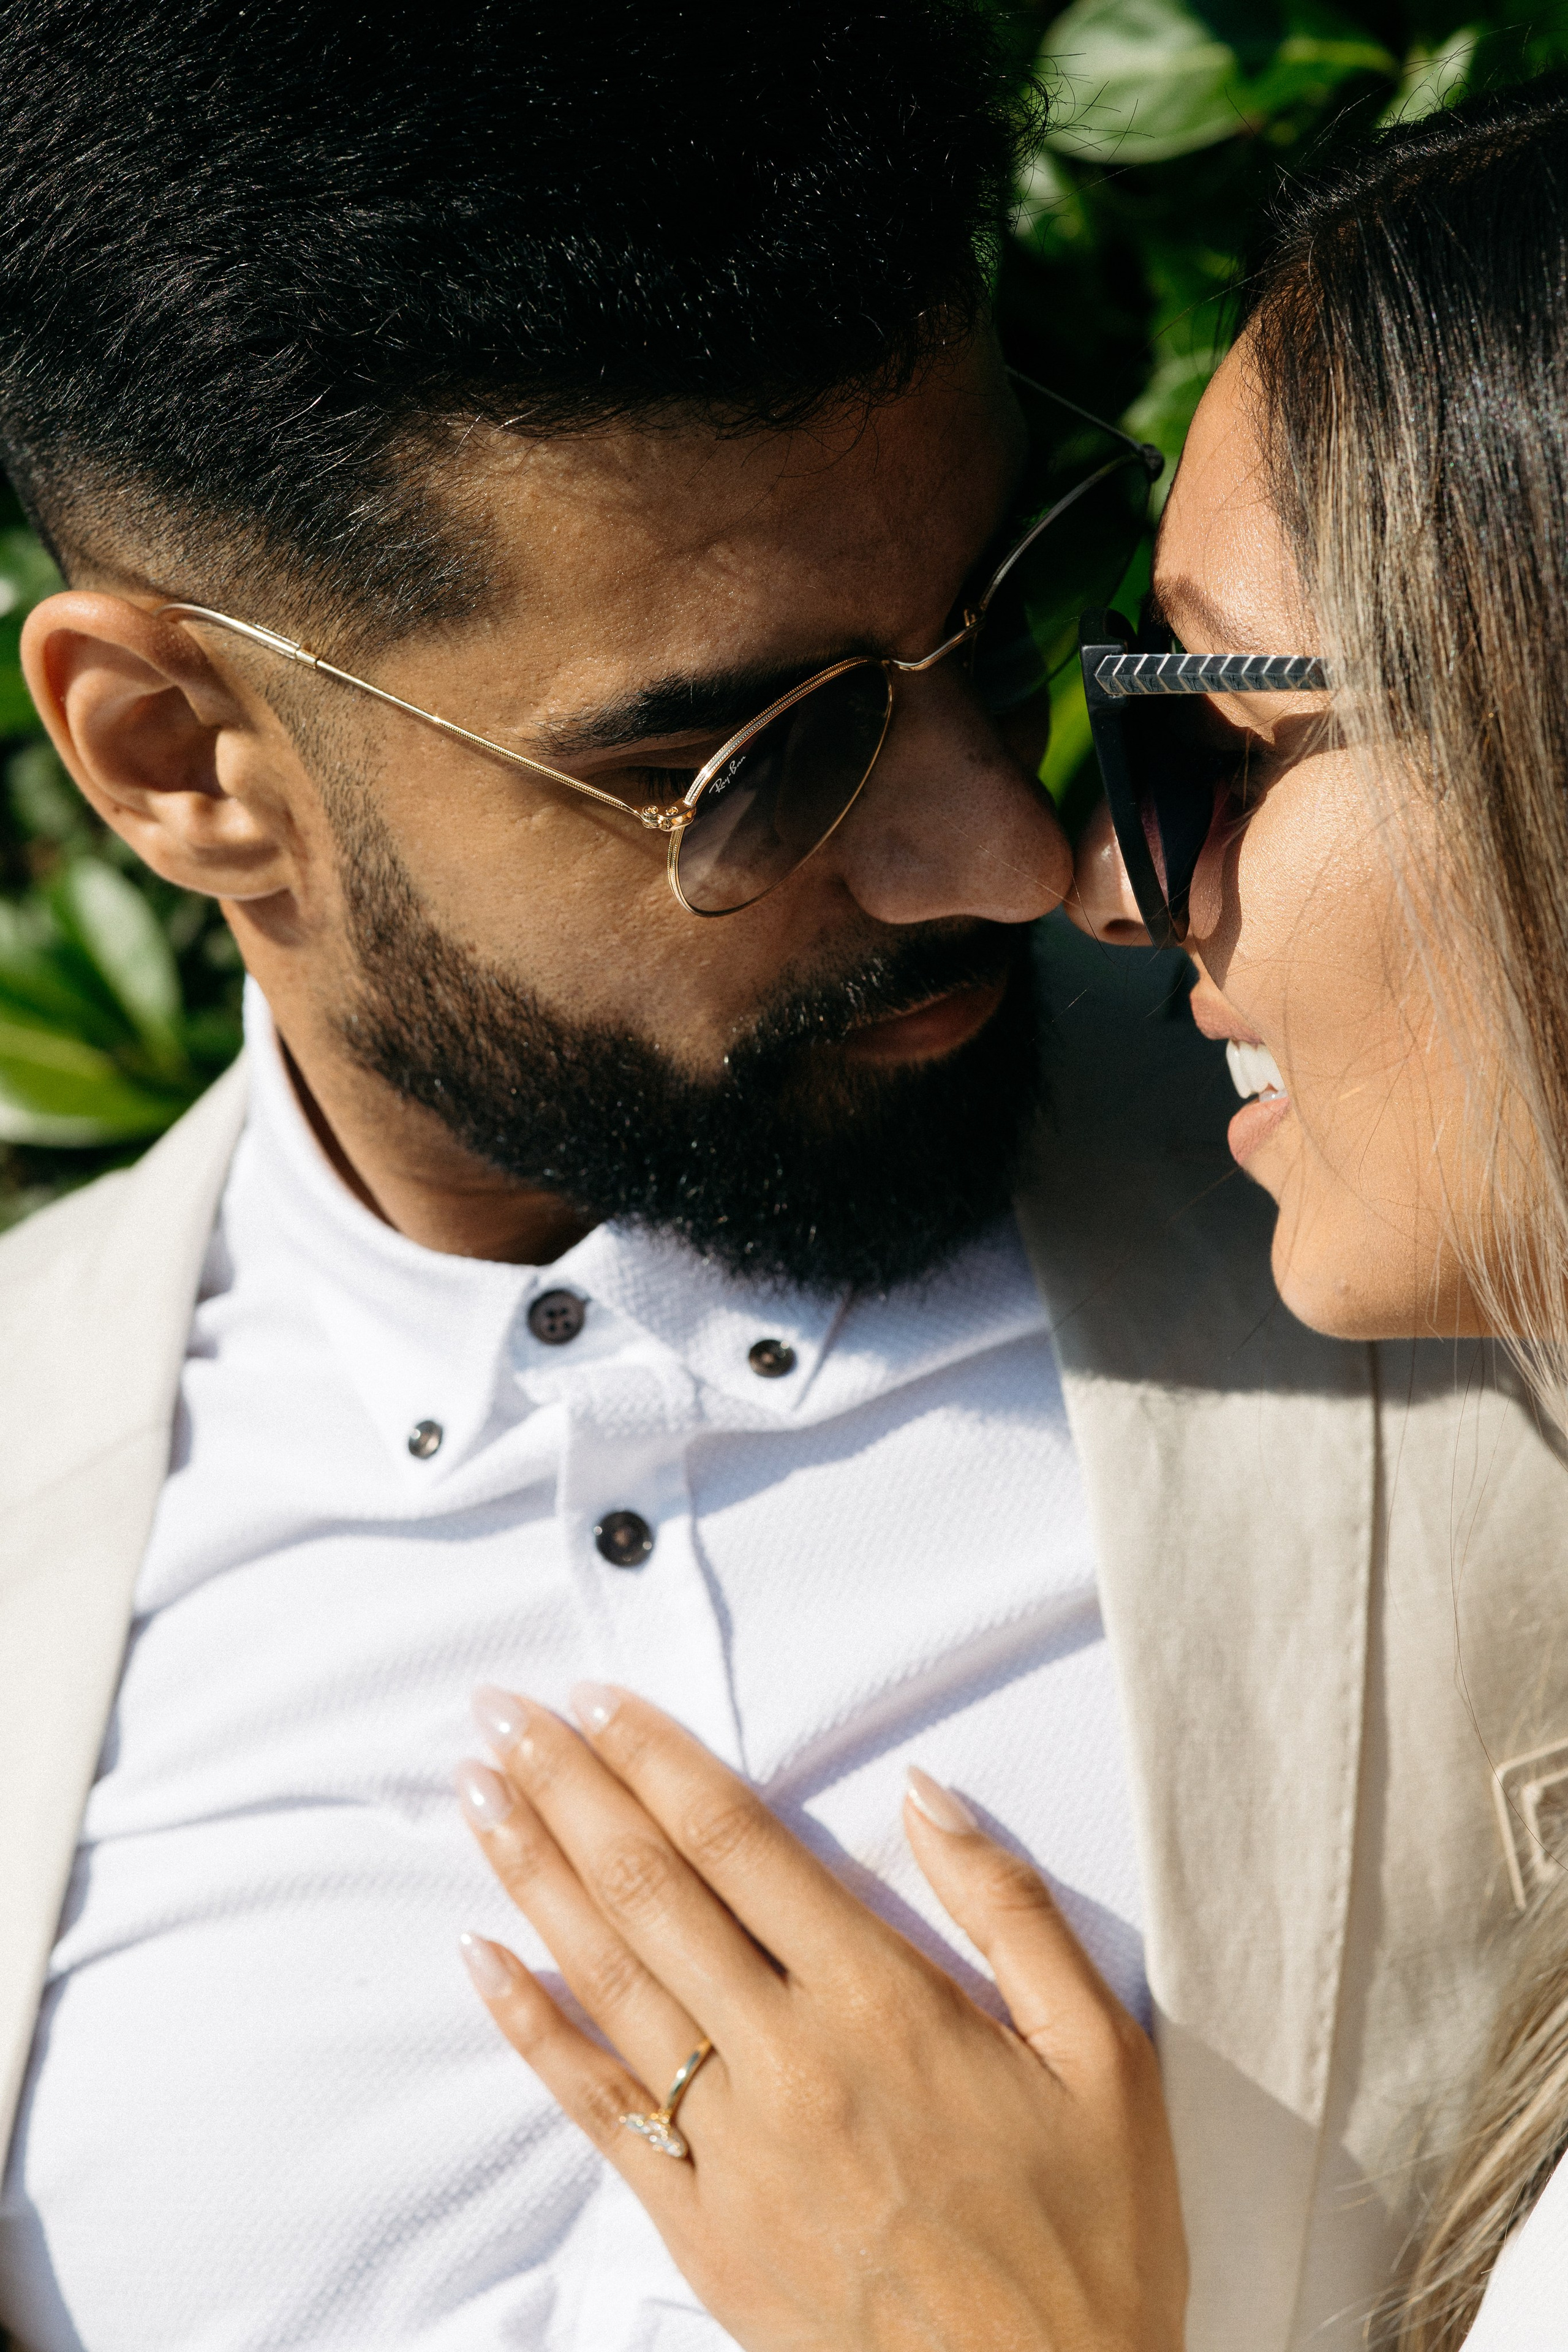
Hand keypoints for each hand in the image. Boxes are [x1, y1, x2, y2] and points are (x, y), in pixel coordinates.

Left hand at [455, 1686, 1185, 2351]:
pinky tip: (480, 1959)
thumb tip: (928, 1796)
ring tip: (478, 1793)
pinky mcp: (699, 2227)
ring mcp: (731, 2146)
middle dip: (567, 1787)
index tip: (596, 1699)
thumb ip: (1010, 1908)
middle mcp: (788, 2057)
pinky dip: (529, 2028)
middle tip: (503, 1713)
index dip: (654, 1758)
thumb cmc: (1087, 2236)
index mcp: (882, 1999)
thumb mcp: (1101, 2055)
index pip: (735, 1841)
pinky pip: (595, 2108)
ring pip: (605, 1977)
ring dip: (533, 1874)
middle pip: (649, 1888)